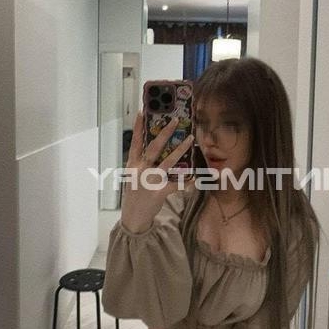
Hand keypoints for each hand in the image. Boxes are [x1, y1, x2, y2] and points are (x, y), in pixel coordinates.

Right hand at [121, 111, 193, 232]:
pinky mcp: (159, 192)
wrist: (134, 217)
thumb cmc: (135, 194)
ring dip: (180, 149)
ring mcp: (150, 181)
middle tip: (175, 120)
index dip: (138, 127)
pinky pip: (177, 184)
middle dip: (165, 133)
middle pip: (154, 148)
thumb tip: (154, 147)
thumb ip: (141, 162)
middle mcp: (140, 170)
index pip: (135, 142)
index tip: (143, 112)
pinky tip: (196, 176)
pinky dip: (187, 181)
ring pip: (167, 162)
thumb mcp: (133, 176)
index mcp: (133, 164)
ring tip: (191, 139)